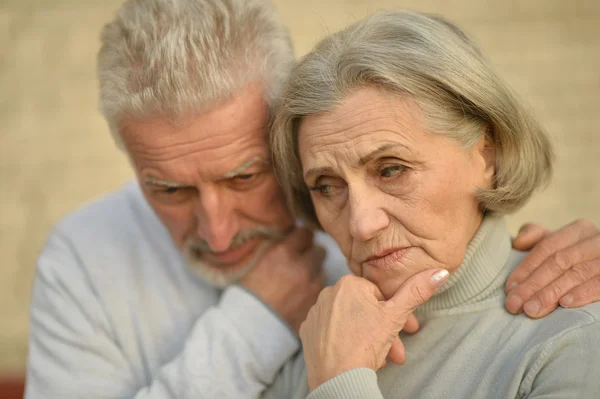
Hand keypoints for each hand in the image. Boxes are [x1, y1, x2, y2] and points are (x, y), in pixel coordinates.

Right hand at [241, 227, 325, 331]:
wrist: (251, 326)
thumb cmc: (248, 293)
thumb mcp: (256, 262)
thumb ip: (275, 247)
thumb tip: (287, 237)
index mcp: (284, 252)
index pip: (305, 233)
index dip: (302, 236)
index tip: (299, 240)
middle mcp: (302, 265)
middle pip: (319, 250)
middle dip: (311, 253)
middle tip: (302, 260)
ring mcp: (312, 285)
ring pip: (322, 270)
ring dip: (314, 272)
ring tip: (302, 280)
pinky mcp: (317, 302)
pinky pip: (322, 289)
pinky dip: (315, 289)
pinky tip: (303, 294)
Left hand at [299, 269, 448, 390]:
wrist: (338, 378)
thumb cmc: (365, 344)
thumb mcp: (396, 316)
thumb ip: (417, 291)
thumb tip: (440, 272)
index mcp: (349, 283)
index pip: (380, 295)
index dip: (397, 314)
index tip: (409, 330)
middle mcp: (328, 292)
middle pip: (365, 310)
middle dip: (385, 331)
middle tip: (397, 351)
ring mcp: (316, 312)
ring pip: (350, 322)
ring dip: (367, 337)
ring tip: (379, 358)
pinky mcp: (307, 331)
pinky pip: (332, 332)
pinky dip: (345, 341)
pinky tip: (356, 355)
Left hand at [505, 219, 599, 317]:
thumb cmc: (576, 260)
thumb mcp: (558, 245)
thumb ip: (536, 237)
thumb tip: (518, 242)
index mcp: (578, 231)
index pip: (547, 248)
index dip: (526, 268)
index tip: (509, 289)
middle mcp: (595, 240)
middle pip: (559, 262)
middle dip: (533, 285)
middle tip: (515, 305)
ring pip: (577, 273)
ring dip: (551, 293)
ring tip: (532, 309)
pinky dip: (583, 293)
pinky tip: (566, 304)